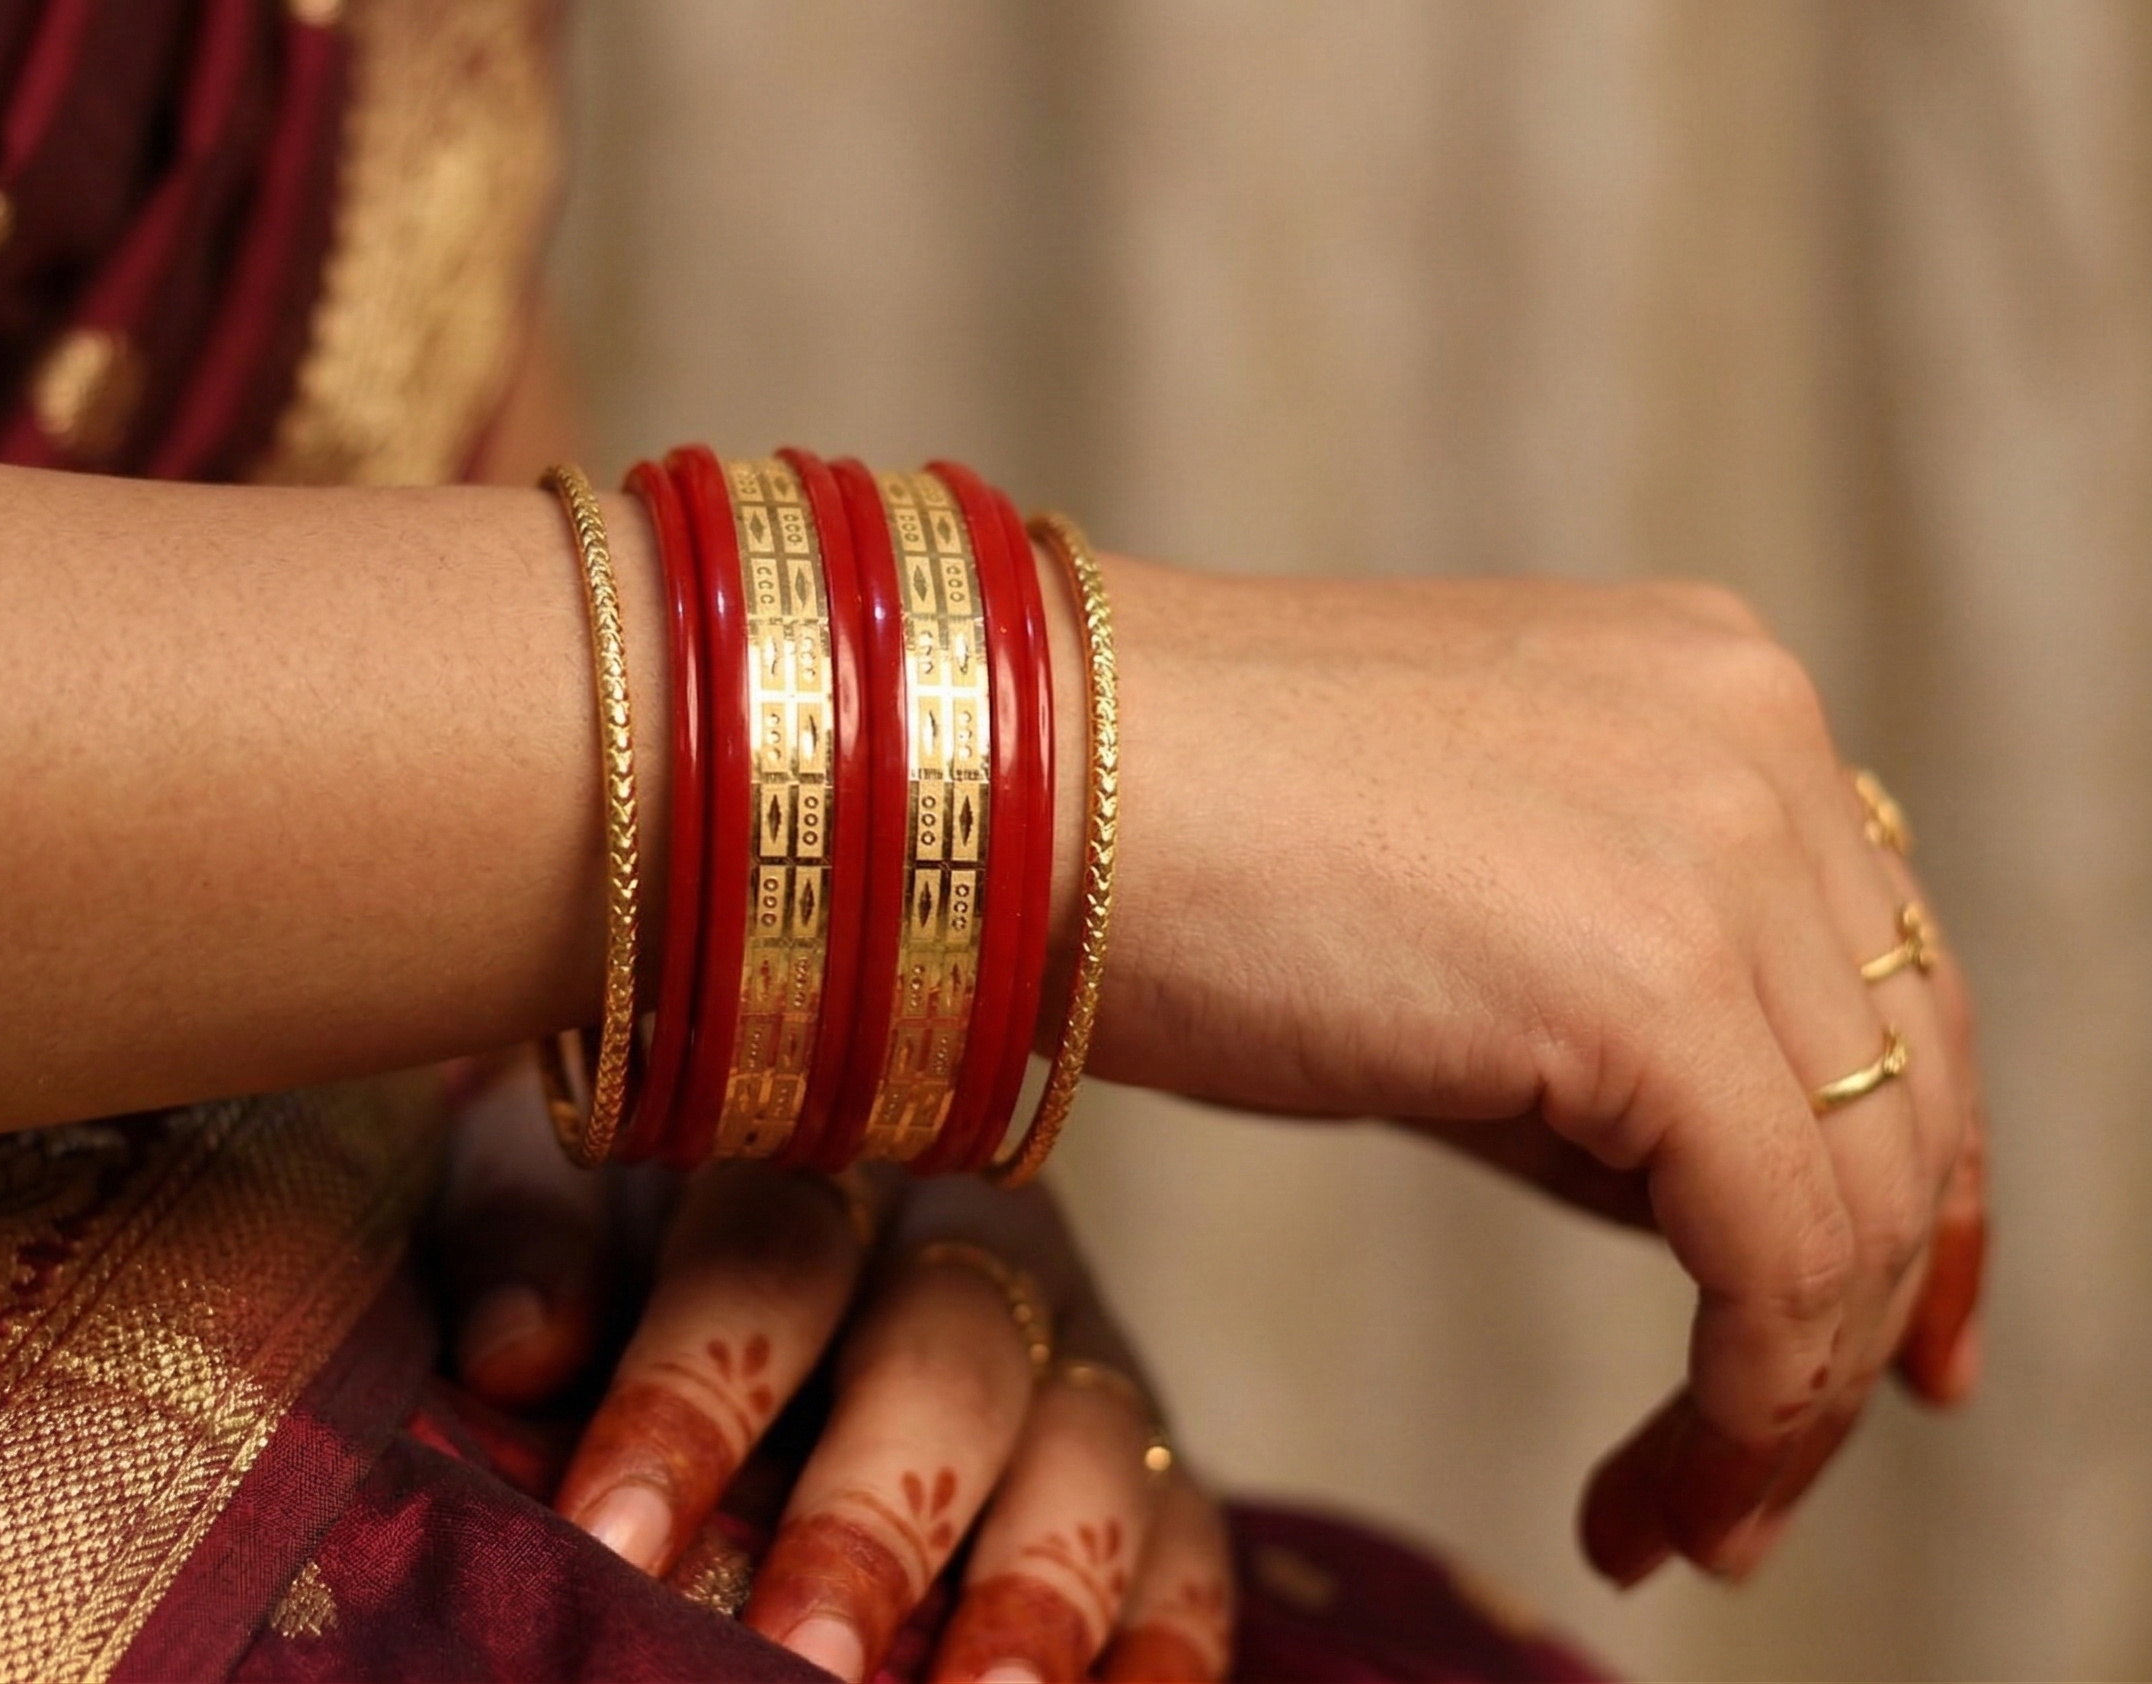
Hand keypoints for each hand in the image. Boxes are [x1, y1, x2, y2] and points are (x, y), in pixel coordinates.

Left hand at [442, 1060, 1234, 1682]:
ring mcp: (1075, 1342)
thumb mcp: (553, 1172)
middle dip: (875, 1524)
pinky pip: (1189, 1537)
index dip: (694, 1397)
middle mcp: (966, 1237)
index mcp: (814, 1150)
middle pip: (947, 1362)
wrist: (745, 1149)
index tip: (610, 1544)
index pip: (769, 1256)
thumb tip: (520, 1351)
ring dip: (1040, 1591)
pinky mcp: (1144, 1448)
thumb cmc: (627, 1194)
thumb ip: (524, 1236)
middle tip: (800, 1664)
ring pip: (1089, 1446)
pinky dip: (1167, 1635)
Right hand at [1080, 558, 1985, 1584]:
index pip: (1889, 972)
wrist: (1008, 792)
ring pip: (1854, 1188)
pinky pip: (1777, 1249)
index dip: (1910, 1180)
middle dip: (1860, 1308)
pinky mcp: (1648, 981)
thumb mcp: (1455, 921)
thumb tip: (1723, 1209)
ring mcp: (1715, 843)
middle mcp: (1753, 739)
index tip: (1887, 1346)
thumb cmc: (1167, 858)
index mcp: (1711, 692)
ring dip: (1788, 1393)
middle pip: (1902, 1085)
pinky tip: (1657, 1495)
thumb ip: (1615, 1027)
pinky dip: (1746, 1405)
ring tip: (1691, 1517)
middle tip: (1768, 1479)